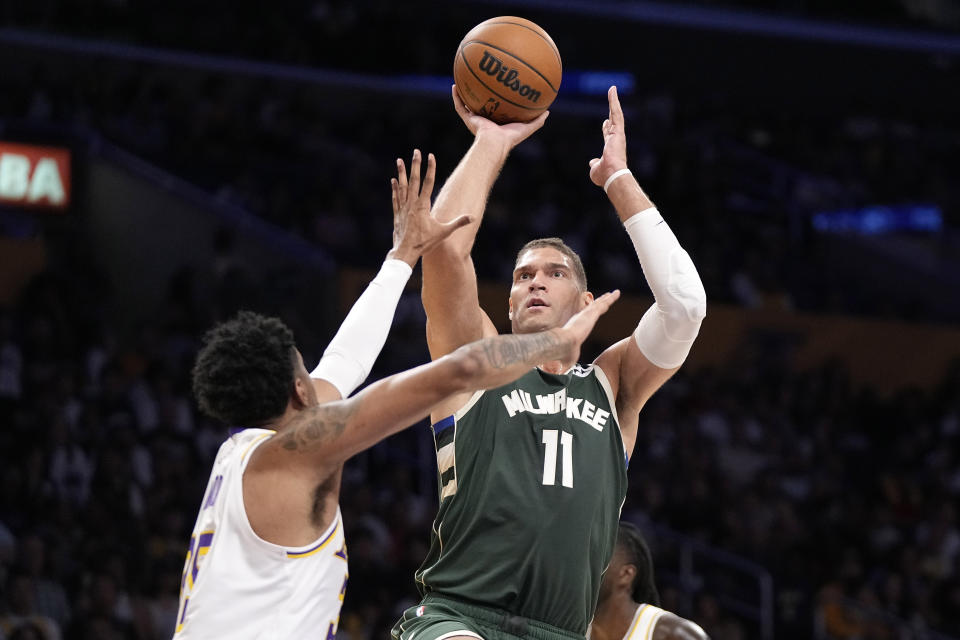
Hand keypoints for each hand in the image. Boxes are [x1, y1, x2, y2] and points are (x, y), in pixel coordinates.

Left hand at [388, 150, 471, 265]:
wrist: (405, 252)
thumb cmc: (425, 243)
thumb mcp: (443, 232)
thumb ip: (458, 223)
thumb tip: (473, 217)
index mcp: (423, 206)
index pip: (428, 183)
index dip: (430, 168)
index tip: (431, 156)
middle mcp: (412, 204)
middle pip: (414, 180)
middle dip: (416, 164)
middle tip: (416, 151)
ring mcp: (403, 208)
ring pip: (402, 186)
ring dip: (401, 172)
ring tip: (399, 160)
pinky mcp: (397, 214)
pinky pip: (396, 197)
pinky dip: (395, 188)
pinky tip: (393, 180)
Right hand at [452, 85, 548, 150]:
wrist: (495, 143)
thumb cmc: (511, 138)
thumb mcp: (528, 127)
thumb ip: (538, 120)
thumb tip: (548, 111)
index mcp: (497, 123)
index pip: (495, 110)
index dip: (495, 101)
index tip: (497, 90)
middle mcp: (485, 120)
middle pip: (480, 105)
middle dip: (479, 95)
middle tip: (480, 81)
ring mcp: (475, 120)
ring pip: (467, 104)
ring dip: (464, 94)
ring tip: (462, 80)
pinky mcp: (468, 120)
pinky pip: (459, 106)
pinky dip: (456, 97)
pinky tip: (454, 86)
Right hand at [555, 290, 620, 362]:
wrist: (562, 345)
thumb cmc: (563, 353)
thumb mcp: (567, 360)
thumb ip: (564, 364)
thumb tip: (556, 377)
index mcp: (575, 327)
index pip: (584, 318)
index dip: (589, 313)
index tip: (592, 310)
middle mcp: (580, 319)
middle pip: (592, 309)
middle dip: (599, 302)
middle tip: (605, 297)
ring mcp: (586, 315)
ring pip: (599, 304)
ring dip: (607, 298)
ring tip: (613, 293)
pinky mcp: (591, 313)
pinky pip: (604, 303)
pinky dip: (611, 298)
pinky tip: (617, 294)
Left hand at [588, 86, 628, 187]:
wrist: (611, 176)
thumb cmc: (604, 176)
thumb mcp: (595, 169)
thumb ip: (594, 164)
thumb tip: (592, 162)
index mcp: (610, 147)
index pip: (608, 134)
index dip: (606, 128)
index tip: (605, 122)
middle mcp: (615, 139)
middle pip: (613, 121)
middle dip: (612, 110)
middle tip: (612, 98)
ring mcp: (618, 134)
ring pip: (616, 114)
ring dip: (614, 101)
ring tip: (612, 89)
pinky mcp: (619, 130)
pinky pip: (616, 112)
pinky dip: (614, 101)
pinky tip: (612, 91)